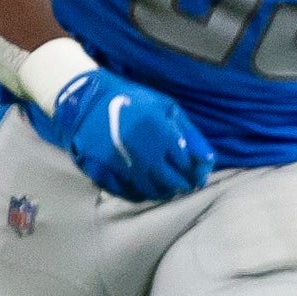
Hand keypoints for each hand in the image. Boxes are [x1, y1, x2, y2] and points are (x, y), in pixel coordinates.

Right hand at [31, 67, 214, 201]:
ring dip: (164, 192)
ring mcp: (123, 164)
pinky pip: (128, 192)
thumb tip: (209, 159)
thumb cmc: (133, 101)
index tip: (197, 175)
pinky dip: (141, 194)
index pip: (186, 165)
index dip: (195, 173)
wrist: (88, 101)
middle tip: (186, 184)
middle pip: (171, 181)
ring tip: (169, 188)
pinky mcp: (105, 171)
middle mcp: (143, 152)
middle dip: (182, 185)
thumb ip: (190, 133)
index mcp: (160, 133)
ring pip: (151, 190)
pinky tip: (147, 189)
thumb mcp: (167, 108)